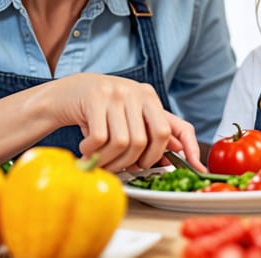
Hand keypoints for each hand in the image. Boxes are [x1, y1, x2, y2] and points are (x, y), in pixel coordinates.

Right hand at [54, 73, 200, 171]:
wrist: (64, 94)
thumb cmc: (99, 111)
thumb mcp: (128, 117)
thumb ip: (151, 131)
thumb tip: (179, 150)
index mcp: (149, 97)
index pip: (177, 125)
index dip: (189, 148)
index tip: (196, 168)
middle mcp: (136, 92)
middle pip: (149, 139)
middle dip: (137, 162)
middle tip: (123, 167)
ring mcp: (116, 93)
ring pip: (124, 142)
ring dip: (110, 161)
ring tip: (99, 160)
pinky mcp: (94, 98)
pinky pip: (101, 139)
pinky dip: (93, 152)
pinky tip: (86, 149)